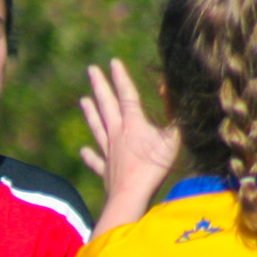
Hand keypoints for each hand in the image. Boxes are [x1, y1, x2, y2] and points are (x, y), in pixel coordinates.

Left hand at [81, 60, 179, 215]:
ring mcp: (108, 152)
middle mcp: (116, 134)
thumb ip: (174, 115)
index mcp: (133, 124)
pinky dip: (89, 155)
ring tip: (83, 100)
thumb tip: (170, 93)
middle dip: (99, 85)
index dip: (121, 77)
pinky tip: (84, 151)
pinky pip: (95, 160)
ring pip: (97, 128)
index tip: (113, 62)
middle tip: (91, 70)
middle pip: (106, 105)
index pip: (126, 94)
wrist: (131, 195)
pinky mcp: (105, 171)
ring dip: (90, 113)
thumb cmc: (153, 167)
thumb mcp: (172, 138)